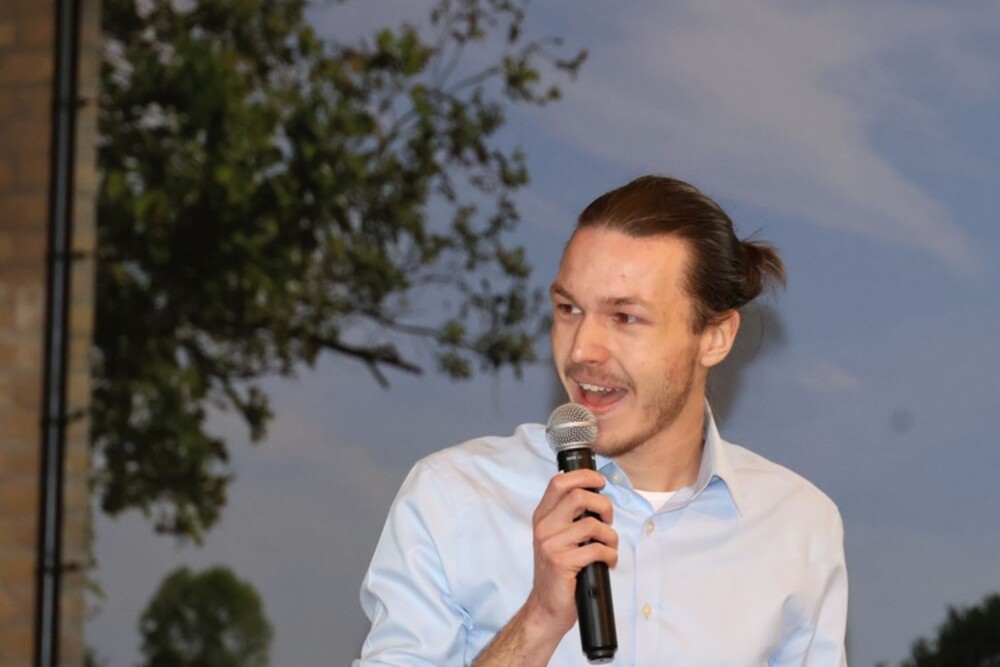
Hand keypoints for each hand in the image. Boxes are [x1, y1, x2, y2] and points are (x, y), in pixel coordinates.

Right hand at [525, 468, 617, 635]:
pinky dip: (610, 555)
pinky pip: (596, 549)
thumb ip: (569, 517)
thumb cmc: (559, 571)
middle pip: (578, 496)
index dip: (583, 476)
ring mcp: (550, 545)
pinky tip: (608, 562)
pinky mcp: (561, 563)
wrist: (546, 607)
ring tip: (610, 547)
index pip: (559, 482)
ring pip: (592, 524)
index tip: (600, 482)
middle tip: (608, 520)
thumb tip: (596, 497)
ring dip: (611, 536)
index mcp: (542, 517)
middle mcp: (543, 527)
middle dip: (603, 505)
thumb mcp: (557, 538)